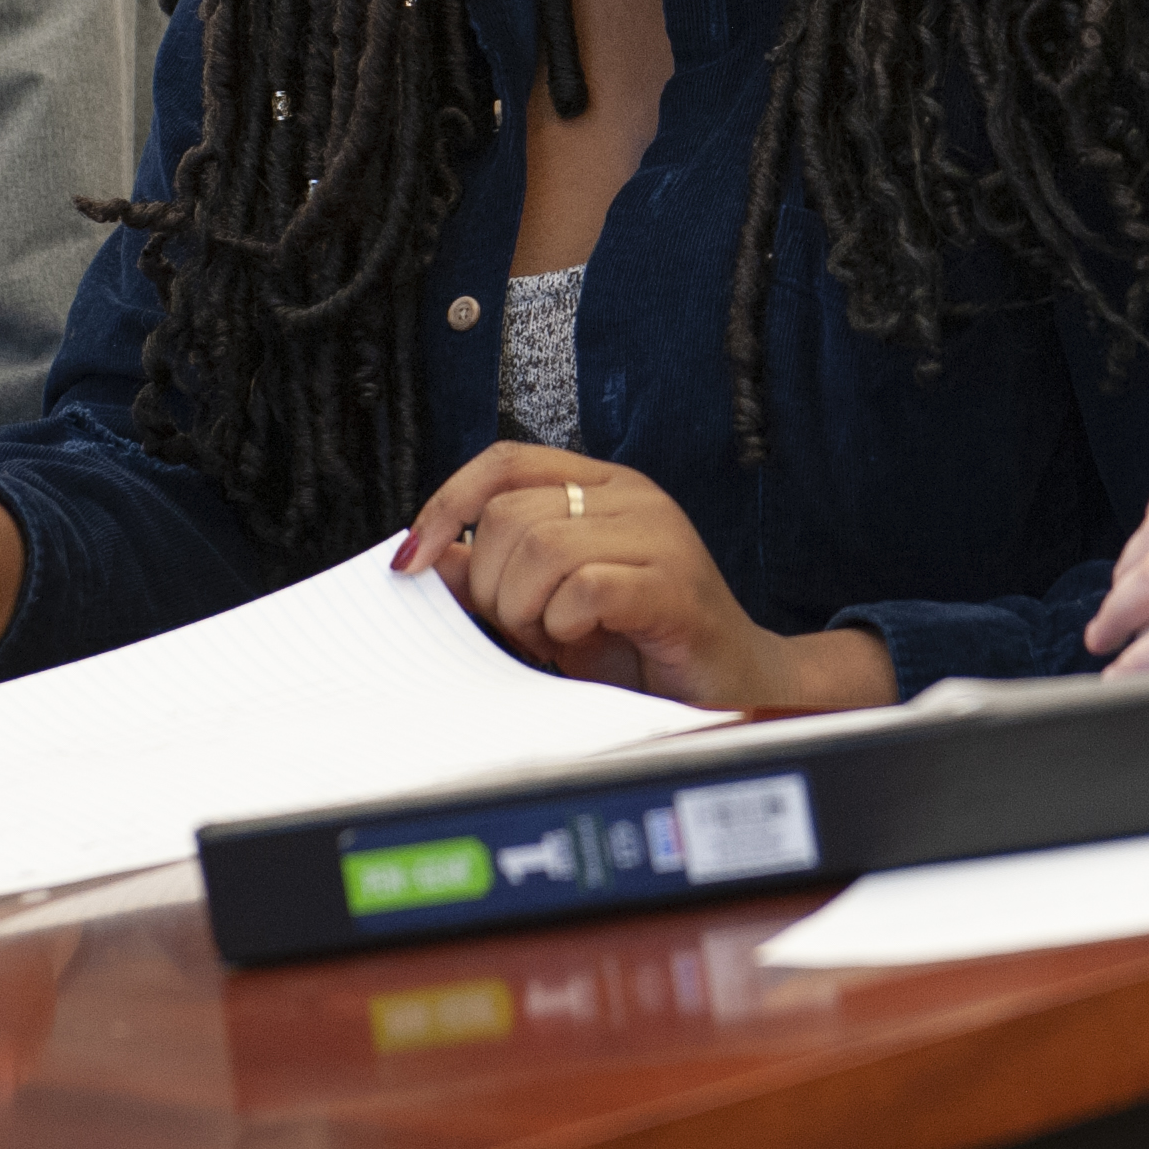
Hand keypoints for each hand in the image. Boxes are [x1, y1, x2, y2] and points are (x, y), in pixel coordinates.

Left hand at [395, 445, 891, 709]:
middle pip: (511, 515)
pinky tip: (584, 642)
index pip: (505, 462)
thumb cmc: (643, 647)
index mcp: (602, 487)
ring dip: (528, 611)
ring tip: (558, 640)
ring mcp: (659, 534)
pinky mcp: (674, 584)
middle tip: (529, 630)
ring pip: (540, 548)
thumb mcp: (552, 607)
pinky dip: (564, 625)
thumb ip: (496, 576)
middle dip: (496, 588)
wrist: (736, 686)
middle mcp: (632, 497)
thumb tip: (432, 557)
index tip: (412, 561)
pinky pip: (584, 588)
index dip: (448, 504)